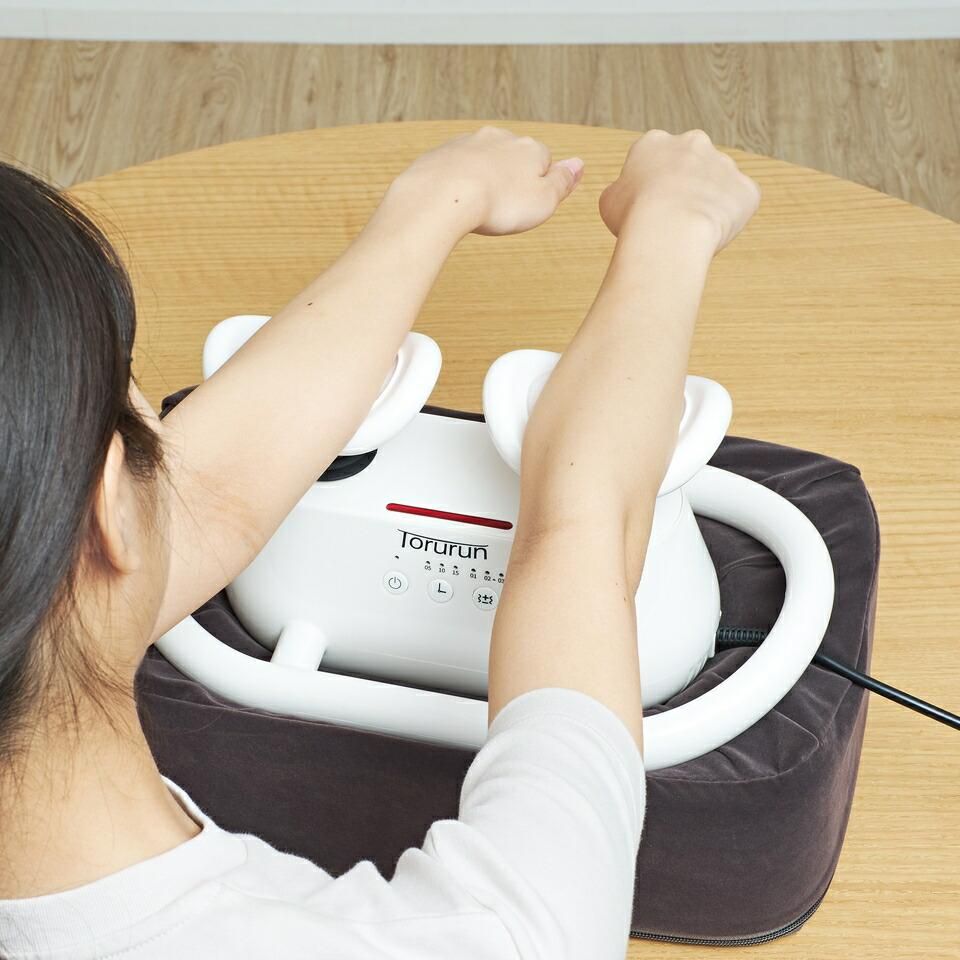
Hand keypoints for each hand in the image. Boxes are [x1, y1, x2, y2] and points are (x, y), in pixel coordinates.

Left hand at [392, 126, 584, 236]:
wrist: (444, 196)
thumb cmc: (497, 204)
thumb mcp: (544, 201)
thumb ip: (563, 182)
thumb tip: (579, 164)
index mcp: (530, 148)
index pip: (544, 162)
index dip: (539, 186)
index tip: (529, 205)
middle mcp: (501, 137)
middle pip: (513, 158)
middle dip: (510, 180)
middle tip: (504, 209)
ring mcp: (470, 142)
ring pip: (484, 161)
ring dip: (484, 179)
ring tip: (480, 206)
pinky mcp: (443, 152)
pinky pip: (457, 167)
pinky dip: (459, 181)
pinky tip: (456, 200)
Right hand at [599, 129, 760, 252]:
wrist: (670, 228)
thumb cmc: (634, 217)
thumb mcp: (609, 201)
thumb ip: (621, 192)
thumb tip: (624, 196)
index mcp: (655, 142)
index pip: (654, 159)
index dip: (649, 186)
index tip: (646, 206)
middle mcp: (693, 143)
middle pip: (690, 164)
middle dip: (684, 186)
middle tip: (671, 217)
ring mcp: (724, 164)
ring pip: (717, 184)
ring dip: (707, 202)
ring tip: (690, 230)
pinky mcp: (746, 188)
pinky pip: (739, 204)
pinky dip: (729, 219)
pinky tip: (711, 234)